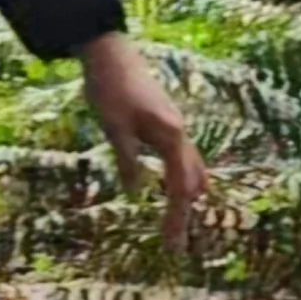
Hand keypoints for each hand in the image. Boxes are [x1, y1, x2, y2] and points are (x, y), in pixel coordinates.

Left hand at [79, 31, 206, 251]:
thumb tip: (136, 193)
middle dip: (183, 212)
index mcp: (172, 137)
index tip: (172, 248)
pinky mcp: (165, 122)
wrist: (109, 51)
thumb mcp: (114, 128)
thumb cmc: (109, 88)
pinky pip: (180, 157)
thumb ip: (128, 162)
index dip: (176, 220)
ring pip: (190, 169)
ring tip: (174, 223)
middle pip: (191, 183)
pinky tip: (170, 189)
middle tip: (173, 242)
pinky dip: (178, 178)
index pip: (180, 190)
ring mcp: (175, 127)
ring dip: (184, 196)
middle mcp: (180, 133)